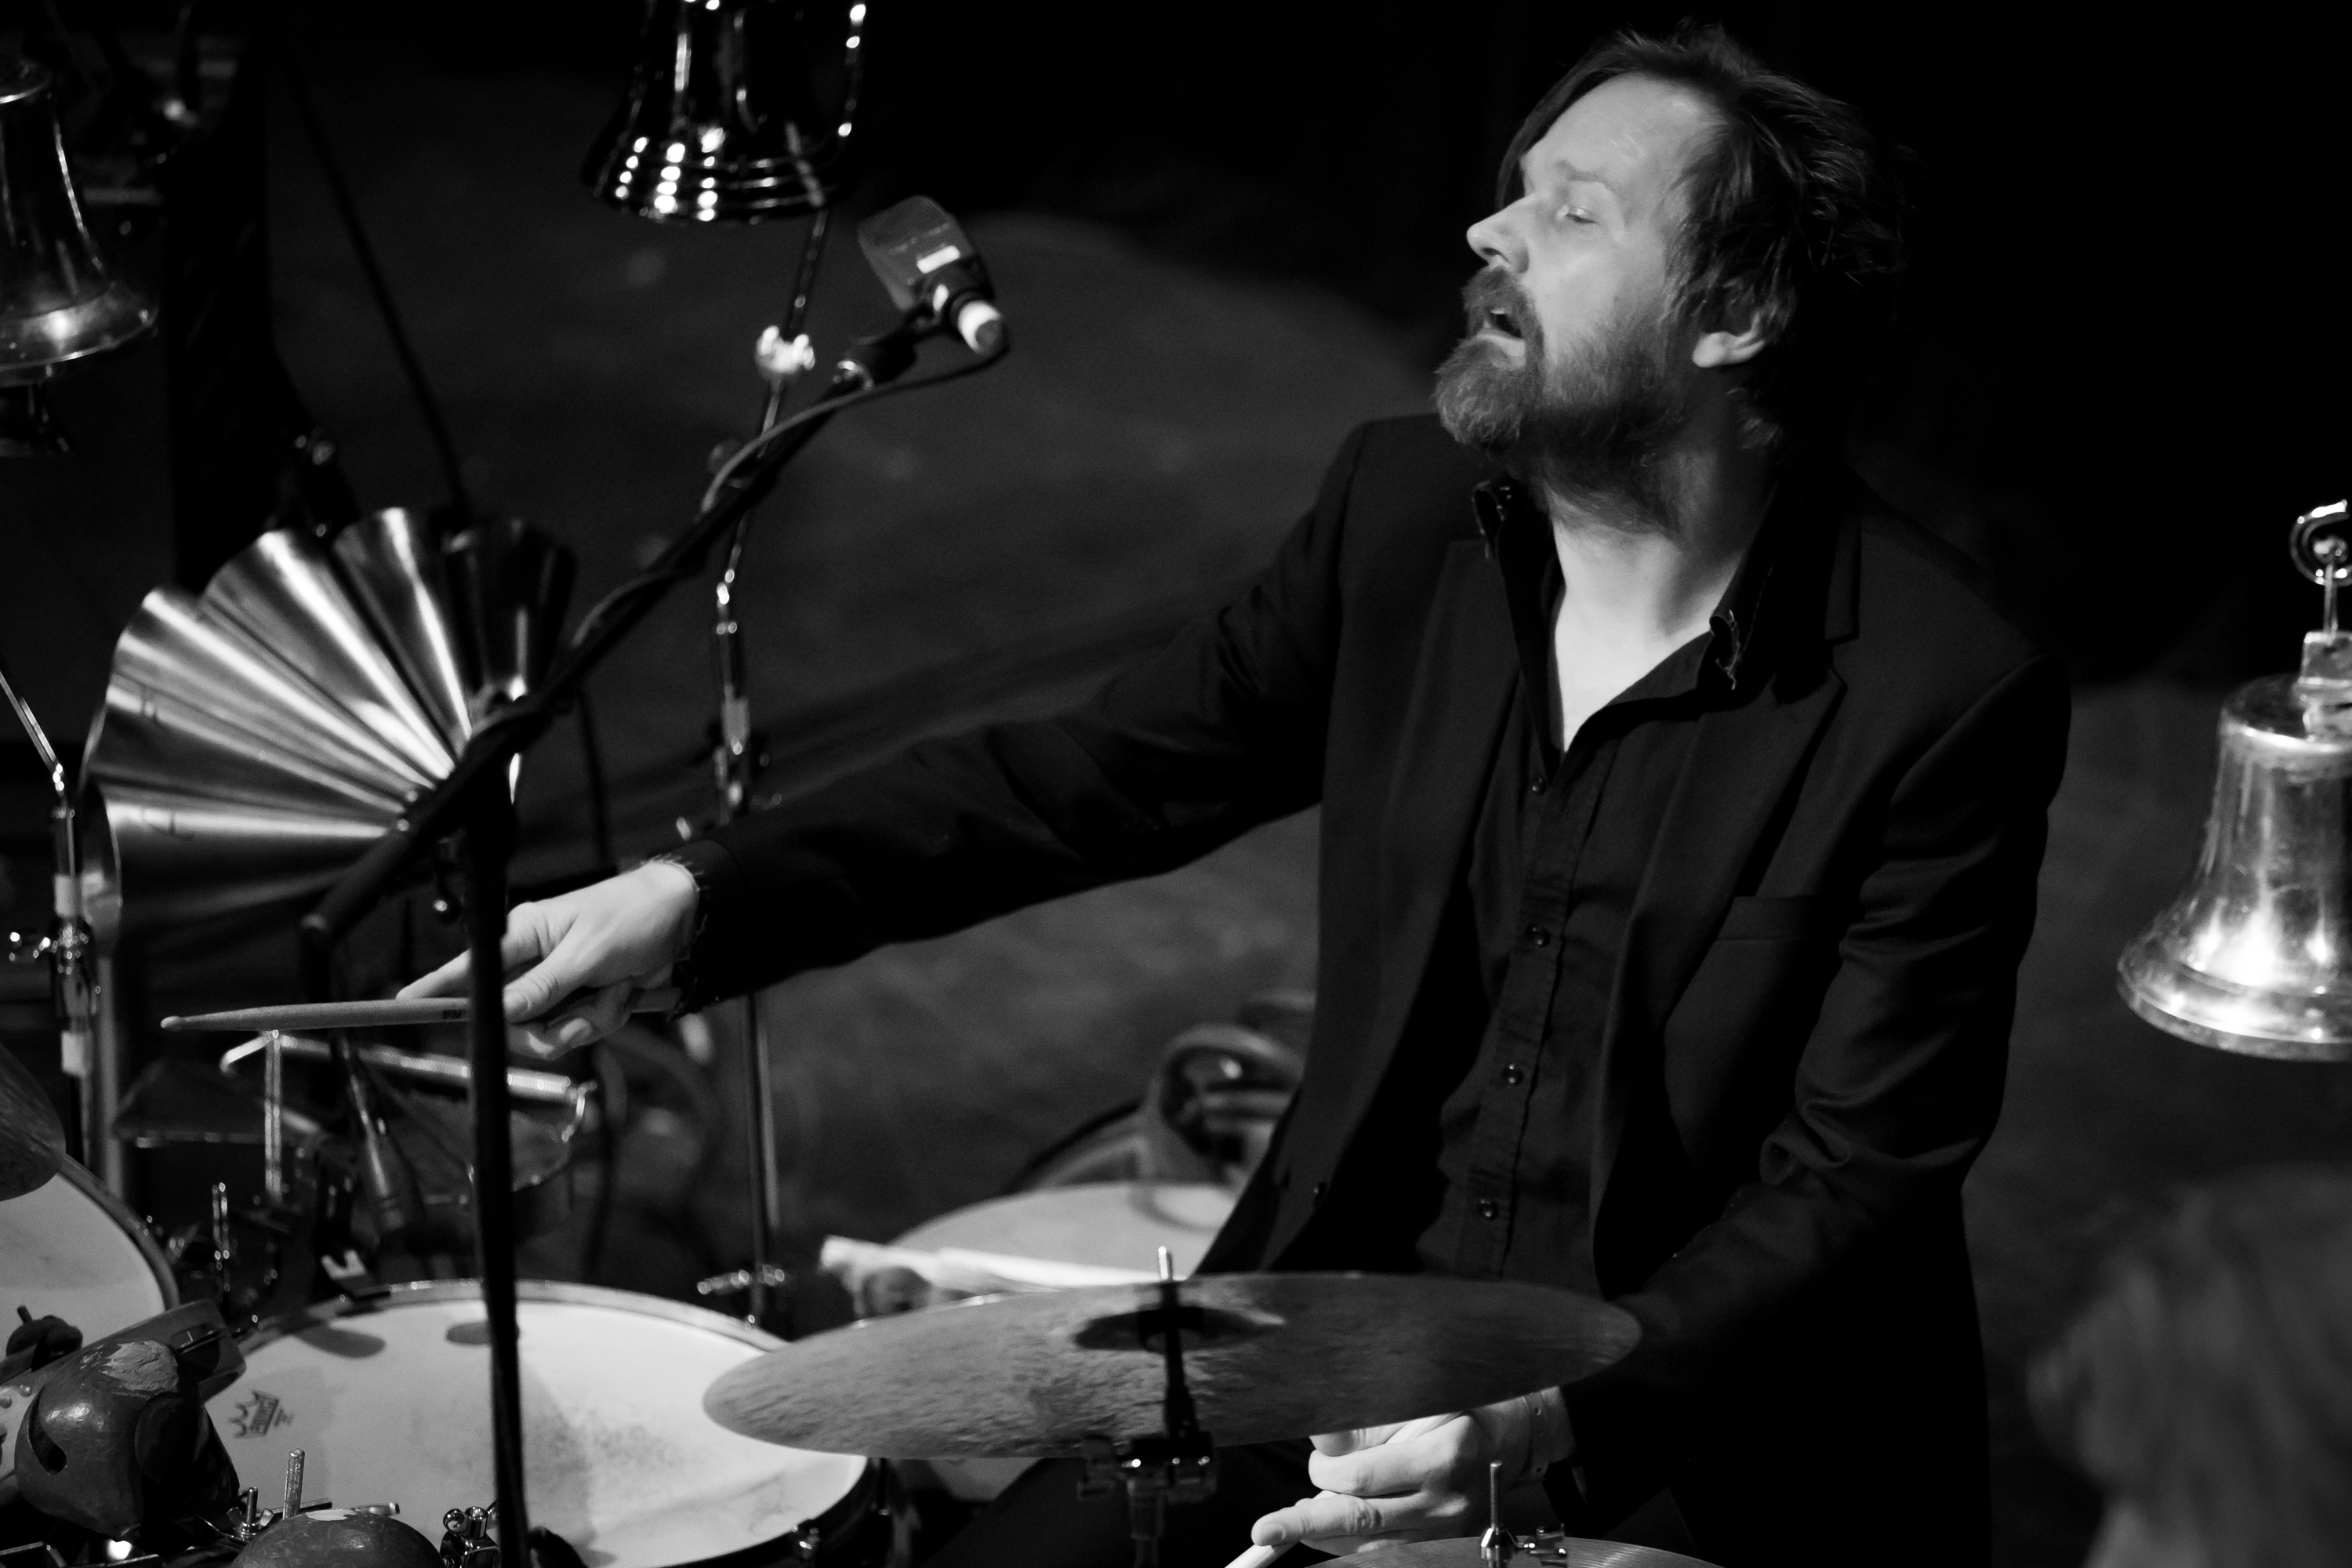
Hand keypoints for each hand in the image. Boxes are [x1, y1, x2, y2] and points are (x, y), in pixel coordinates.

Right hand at [398, 859, 697, 1052]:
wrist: (683, 919)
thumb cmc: (632, 916)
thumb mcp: (587, 953)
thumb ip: (544, 985)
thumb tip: (503, 1011)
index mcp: (525, 935)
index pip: (470, 968)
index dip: (437, 989)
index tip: (403, 1005)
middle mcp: (536, 962)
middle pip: (513, 1018)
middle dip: (551, 1021)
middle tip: (581, 1005)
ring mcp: (561, 984)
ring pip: (550, 1030)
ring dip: (587, 1018)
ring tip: (613, 988)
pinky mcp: (585, 999)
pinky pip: (582, 1029)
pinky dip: (607, 1016)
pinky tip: (624, 990)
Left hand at [1248, 1395, 1541, 1554]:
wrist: (1502, 1442)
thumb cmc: (1451, 1415)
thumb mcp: (1410, 1405)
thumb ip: (1362, 1427)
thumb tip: (1319, 1447)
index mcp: (1441, 1457)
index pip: (1363, 1478)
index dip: (1326, 1473)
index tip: (1318, 1464)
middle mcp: (1445, 1502)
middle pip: (1362, 1521)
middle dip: (1306, 1523)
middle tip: (1266, 1531)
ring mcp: (1445, 1531)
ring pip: (1370, 1545)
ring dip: (1326, 1533)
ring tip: (1297, 1521)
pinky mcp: (1442, 1545)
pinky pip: (1386, 1552)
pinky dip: (1351, 1543)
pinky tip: (1331, 1527)